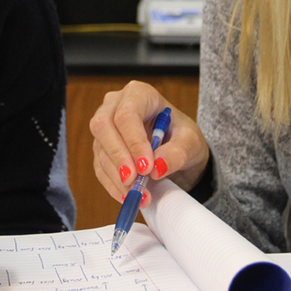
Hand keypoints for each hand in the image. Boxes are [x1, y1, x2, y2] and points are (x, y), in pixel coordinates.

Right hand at [89, 80, 209, 207]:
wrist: (176, 149)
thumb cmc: (182, 137)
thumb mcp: (190, 142)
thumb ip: (177, 152)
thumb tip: (157, 168)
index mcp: (139, 94)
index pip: (127, 113)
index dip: (133, 140)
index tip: (146, 167)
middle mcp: (115, 105)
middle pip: (103, 126)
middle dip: (118, 157)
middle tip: (133, 182)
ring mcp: (105, 127)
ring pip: (100, 149)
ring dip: (117, 176)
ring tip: (139, 196)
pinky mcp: (101, 149)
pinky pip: (100, 167)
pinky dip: (113, 185)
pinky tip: (128, 197)